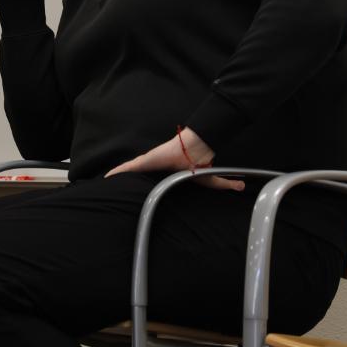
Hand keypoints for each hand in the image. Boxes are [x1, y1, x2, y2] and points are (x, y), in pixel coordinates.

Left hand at [105, 127, 243, 190]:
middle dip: (125, 182)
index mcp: (166, 173)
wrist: (196, 148)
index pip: (150, 180)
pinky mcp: (145, 160)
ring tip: (104, 184)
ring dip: (117, 177)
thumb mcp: (212, 179)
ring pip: (129, 171)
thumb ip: (225, 184)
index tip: (132, 197)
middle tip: (112, 192)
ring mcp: (149, 163)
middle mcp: (155, 167)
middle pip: (136, 176)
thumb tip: (242, 187)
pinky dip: (118, 172)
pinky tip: (107, 176)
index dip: (141, 187)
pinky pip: (128, 167)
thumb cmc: (200, 162)